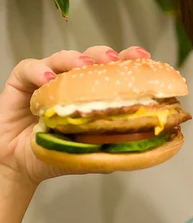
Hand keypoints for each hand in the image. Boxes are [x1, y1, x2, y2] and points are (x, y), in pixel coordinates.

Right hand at [0, 46, 151, 185]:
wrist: (18, 168)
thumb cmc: (56, 156)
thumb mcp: (89, 154)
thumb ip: (113, 146)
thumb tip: (143, 145)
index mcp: (94, 94)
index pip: (115, 70)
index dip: (129, 60)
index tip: (143, 57)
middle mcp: (73, 82)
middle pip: (92, 57)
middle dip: (104, 55)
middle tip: (112, 60)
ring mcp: (47, 80)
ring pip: (63, 57)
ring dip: (74, 58)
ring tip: (82, 65)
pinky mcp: (21, 83)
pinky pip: (29, 68)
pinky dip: (39, 70)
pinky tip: (48, 79)